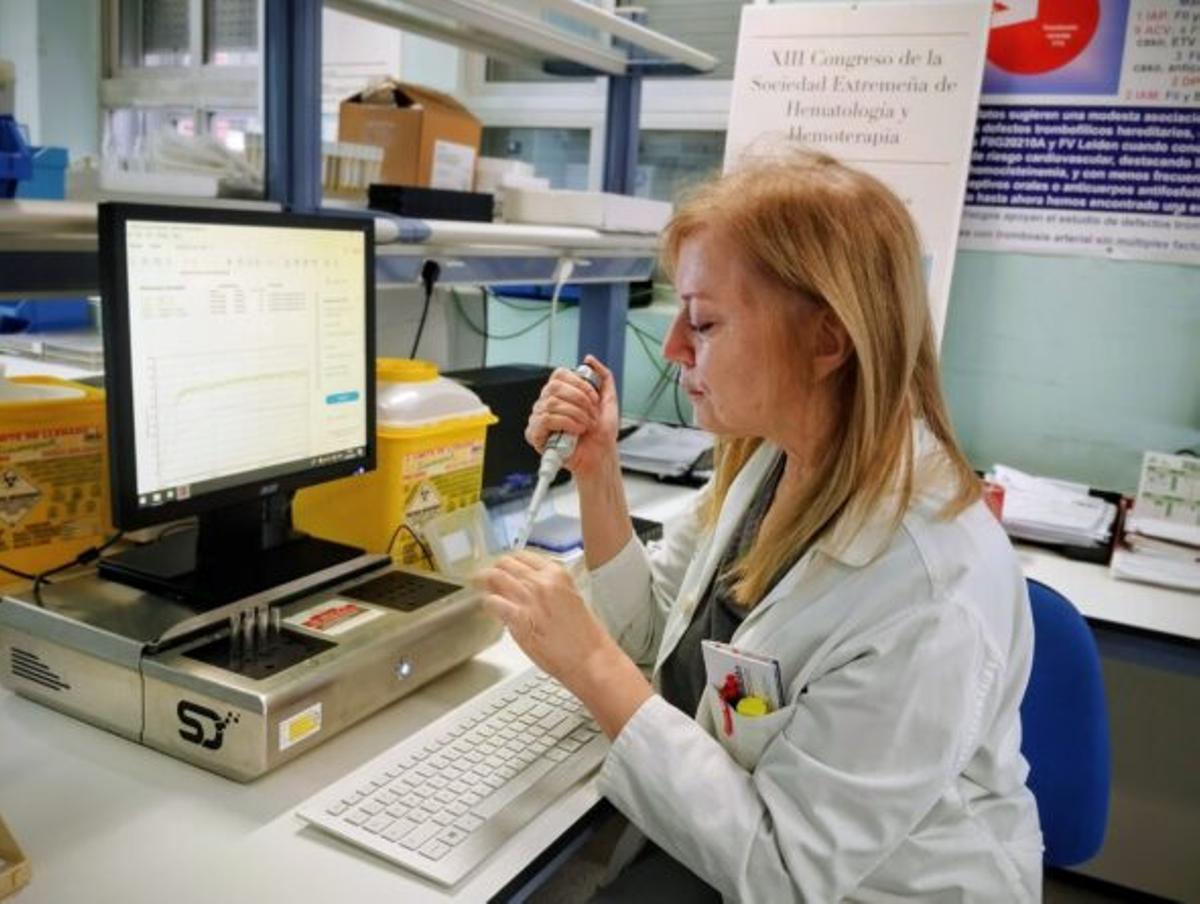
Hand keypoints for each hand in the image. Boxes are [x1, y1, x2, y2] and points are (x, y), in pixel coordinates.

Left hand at [477, 550, 654, 738]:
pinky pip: (492, 602)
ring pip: (494, 577)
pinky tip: (490, 608)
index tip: (503, 568)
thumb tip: (524, 588)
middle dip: (493, 570)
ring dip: (484, 583)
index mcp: (557, 573)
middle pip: (505, 564)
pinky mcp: (519, 618)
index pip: (523, 556)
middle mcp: (542, 581)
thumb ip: (546, 589)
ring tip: (480, 588)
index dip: (509, 563)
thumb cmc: (583, 635)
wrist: (589, 658)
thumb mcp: (570, 598)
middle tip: (486, 578)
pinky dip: (488, 604)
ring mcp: (529, 598)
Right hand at [525, 354, 619, 478]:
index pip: (559, 375)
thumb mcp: (608, 399)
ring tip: (585, 425)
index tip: (593, 398)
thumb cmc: (601, 433)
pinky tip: (576, 431)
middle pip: (555, 387)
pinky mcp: (535, 434)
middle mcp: (547, 402)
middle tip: (591, 414)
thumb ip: (602, 376)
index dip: (579, 384)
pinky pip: (546, 419)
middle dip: (579, 400)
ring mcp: (539, 418)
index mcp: (561, 393)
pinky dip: (566, 423)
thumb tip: (589, 359)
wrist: (601, 455)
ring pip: (552, 403)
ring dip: (576, 414)